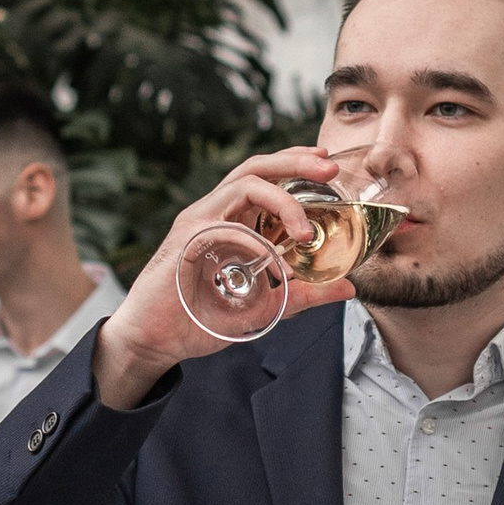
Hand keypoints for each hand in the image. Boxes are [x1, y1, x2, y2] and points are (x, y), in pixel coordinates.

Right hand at [93, 143, 348, 408]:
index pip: (263, 176)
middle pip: (254, 168)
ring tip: (305, 231)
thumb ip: (303, 295)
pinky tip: (273, 262)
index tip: (326, 162)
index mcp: (229, 219)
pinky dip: (254, 243)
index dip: (294, 163)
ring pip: (243, 187)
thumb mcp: (264, 307)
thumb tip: (348, 288)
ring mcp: (197, 223)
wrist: (155, 342)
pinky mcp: (186, 243)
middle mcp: (212, 212)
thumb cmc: (200, 319)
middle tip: (328, 170)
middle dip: (294, 163)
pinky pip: (225, 228)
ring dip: (282, 201)